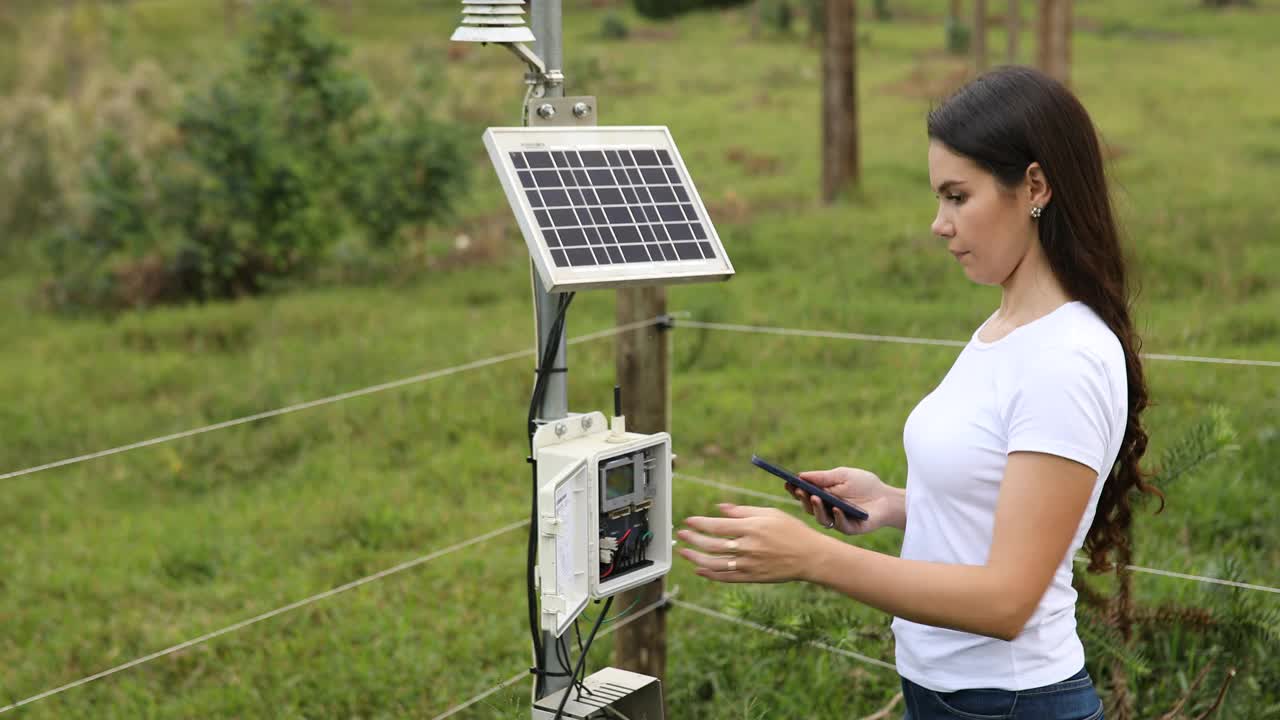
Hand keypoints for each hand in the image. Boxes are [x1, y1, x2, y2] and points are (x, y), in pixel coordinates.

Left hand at [677, 503, 822, 582]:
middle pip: (712, 545)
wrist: (810, 556)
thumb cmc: (791, 531)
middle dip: (693, 540)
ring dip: (696, 559)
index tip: (688, 521)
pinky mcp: (752, 577)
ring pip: (715, 564)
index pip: (717, 526)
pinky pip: (726, 578)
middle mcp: (748, 547)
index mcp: (751, 528)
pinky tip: (700, 570)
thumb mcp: (769, 513)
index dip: (699, 524)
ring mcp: (749, 564)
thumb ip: (742, 511)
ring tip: (685, 553)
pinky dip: (711, 574)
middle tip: (682, 535)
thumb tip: (719, 508)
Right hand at [790, 466, 899, 534]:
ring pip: (821, 519)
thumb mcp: (842, 475)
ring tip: (815, 497)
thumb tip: (801, 475)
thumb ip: (823, 477)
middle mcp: (827, 509)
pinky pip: (840, 525)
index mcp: (823, 496)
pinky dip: (837, 517)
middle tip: (799, 490)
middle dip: (802, 499)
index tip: (788, 483)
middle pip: (809, 507)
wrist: (887, 498)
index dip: (795, 490)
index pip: (804, 494)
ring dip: (817, 508)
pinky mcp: (850, 529)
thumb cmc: (864, 484)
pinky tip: (836, 508)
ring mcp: (837, 520)